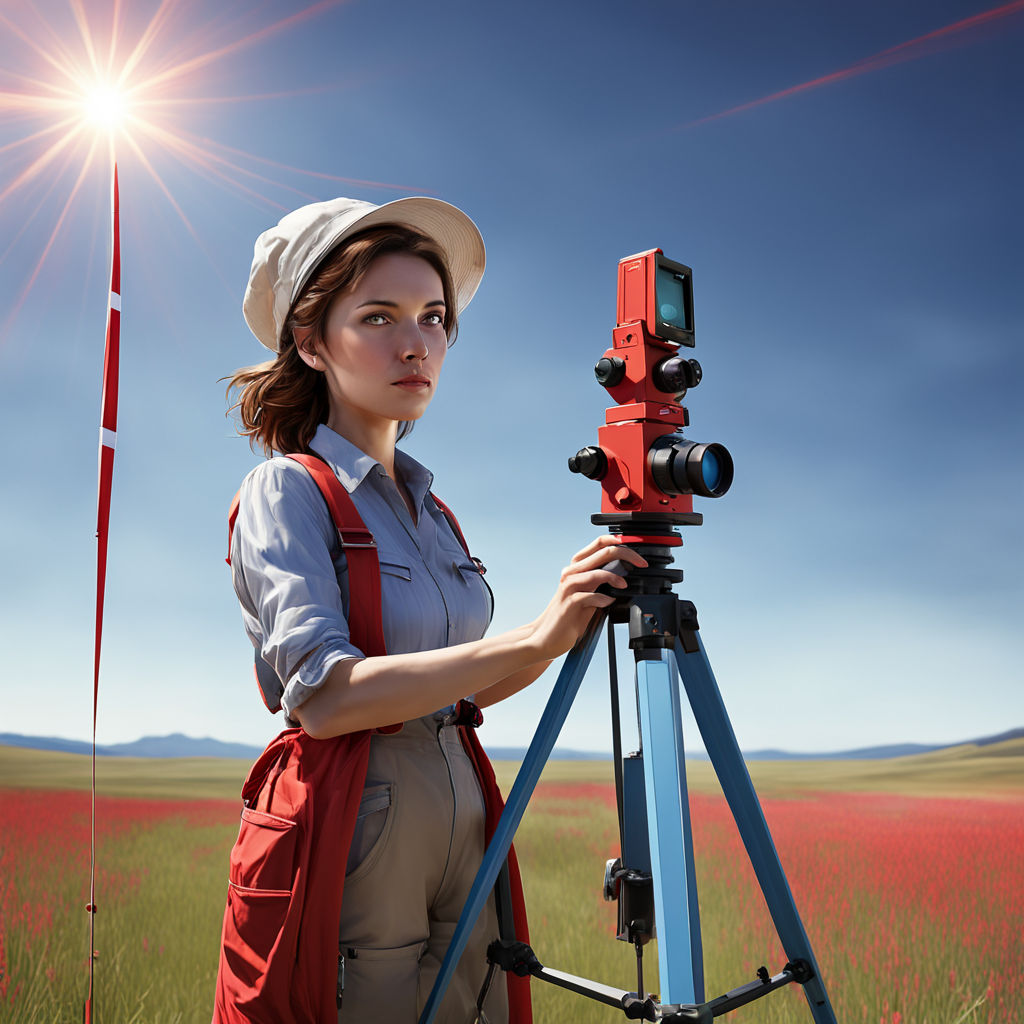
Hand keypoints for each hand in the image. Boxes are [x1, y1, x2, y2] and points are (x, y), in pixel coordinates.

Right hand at [527, 535, 647, 661]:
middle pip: (602, 552)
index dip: (619, 542)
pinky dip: (602, 599)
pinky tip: (608, 602)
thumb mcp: (588, 593)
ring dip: (614, 577)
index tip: (636, 549)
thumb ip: (601, 581)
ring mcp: (568, 587)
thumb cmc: (569, 615)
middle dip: (626, 555)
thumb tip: (625, 573)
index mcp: (577, 567)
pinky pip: (588, 596)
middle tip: (641, 564)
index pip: (599, 543)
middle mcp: (572, 573)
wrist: (547, 635)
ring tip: (623, 585)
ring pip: (595, 572)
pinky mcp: (568, 604)